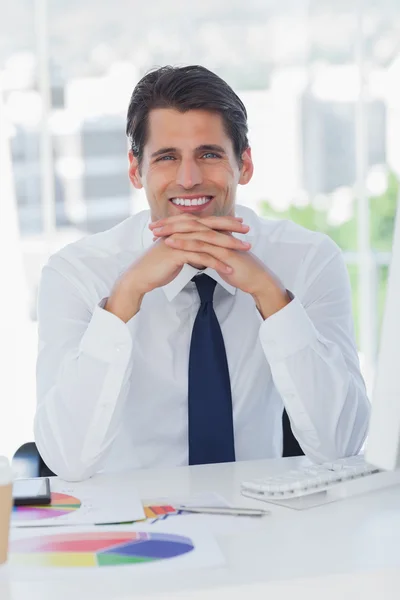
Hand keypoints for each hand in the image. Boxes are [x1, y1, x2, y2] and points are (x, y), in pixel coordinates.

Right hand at [105, 233, 237, 321]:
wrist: (139, 276)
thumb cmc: (157, 267)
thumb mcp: (175, 254)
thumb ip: (188, 249)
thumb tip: (200, 251)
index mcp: (181, 229)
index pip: (206, 222)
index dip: (224, 221)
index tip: (240, 224)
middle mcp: (181, 231)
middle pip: (210, 227)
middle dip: (230, 228)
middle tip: (248, 230)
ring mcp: (179, 241)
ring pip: (208, 241)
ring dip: (229, 246)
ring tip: (244, 250)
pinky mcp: (177, 254)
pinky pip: (201, 258)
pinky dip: (216, 264)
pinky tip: (228, 270)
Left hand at [152, 215, 289, 317]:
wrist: (256, 279)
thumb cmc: (239, 269)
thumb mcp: (219, 258)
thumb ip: (208, 253)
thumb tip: (195, 254)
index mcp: (216, 233)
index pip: (192, 224)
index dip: (174, 224)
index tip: (158, 227)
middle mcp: (217, 233)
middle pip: (190, 223)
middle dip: (169, 224)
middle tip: (152, 227)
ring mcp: (221, 241)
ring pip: (193, 232)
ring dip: (172, 231)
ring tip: (156, 233)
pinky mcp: (223, 252)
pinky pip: (201, 245)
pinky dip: (184, 243)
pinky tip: (170, 244)